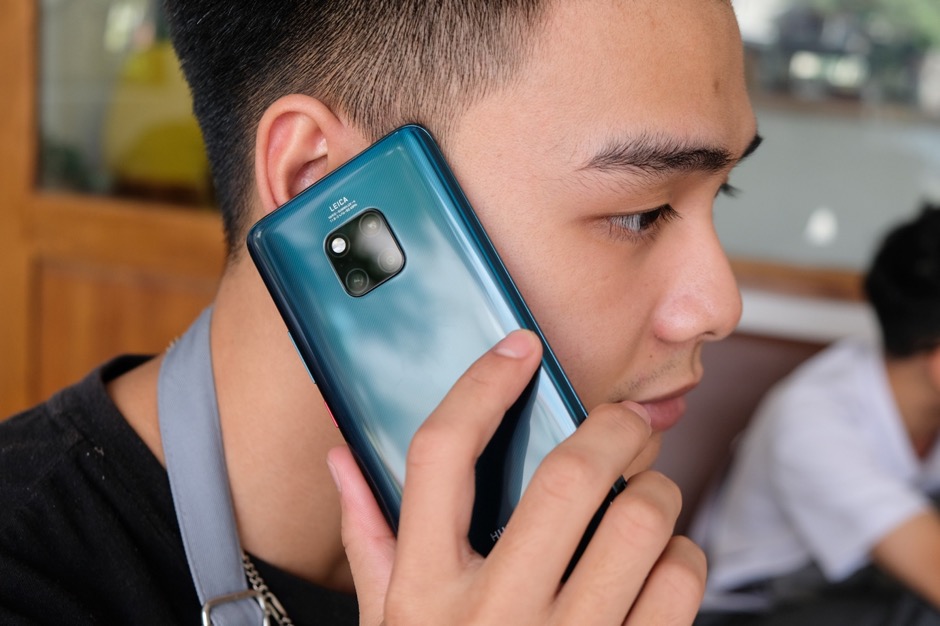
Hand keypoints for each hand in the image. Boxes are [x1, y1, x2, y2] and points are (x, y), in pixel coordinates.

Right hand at [327, 330, 704, 624]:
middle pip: (569, 476)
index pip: (440, 455)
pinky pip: (681, 584)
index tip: (519, 349)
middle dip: (612, 429)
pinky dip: (684, 557)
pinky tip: (662, 565)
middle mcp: (492, 615)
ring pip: (643, 524)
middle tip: (624, 422)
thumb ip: (369, 540)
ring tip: (646, 500)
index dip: (482, 385)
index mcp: (423, 591)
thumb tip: (342, 457)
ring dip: (657, 496)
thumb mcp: (390, 625)